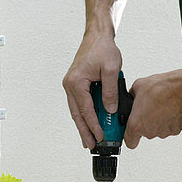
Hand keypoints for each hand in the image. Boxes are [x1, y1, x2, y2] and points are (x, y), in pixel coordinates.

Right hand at [62, 33, 122, 148]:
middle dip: (84, 131)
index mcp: (76, 82)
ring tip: (89, 139)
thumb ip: (110, 91)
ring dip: (83, 125)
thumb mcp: (111, 70)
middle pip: (77, 114)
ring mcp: (72, 85)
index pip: (86, 109)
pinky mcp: (77, 84)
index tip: (100, 136)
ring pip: (77, 110)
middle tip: (90, 145)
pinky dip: (85, 114)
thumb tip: (110, 110)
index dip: (93, 125)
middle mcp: (70, 85)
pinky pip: (80, 104)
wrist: (97, 36)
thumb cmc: (103, 49)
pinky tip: (90, 123)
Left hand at [123, 71, 181, 148]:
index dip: (131, 137)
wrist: (180, 88)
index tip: (133, 132)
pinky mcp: (175, 130)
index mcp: (136, 124)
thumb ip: (131, 98)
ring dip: (158, 121)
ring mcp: (163, 132)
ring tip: (161, 107)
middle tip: (150, 109)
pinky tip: (169, 109)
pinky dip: (169, 121)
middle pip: (145, 133)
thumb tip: (132, 99)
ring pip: (158, 130)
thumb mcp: (137, 87)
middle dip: (146, 123)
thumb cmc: (160, 87)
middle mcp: (149, 131)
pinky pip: (169, 127)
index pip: (130, 142)